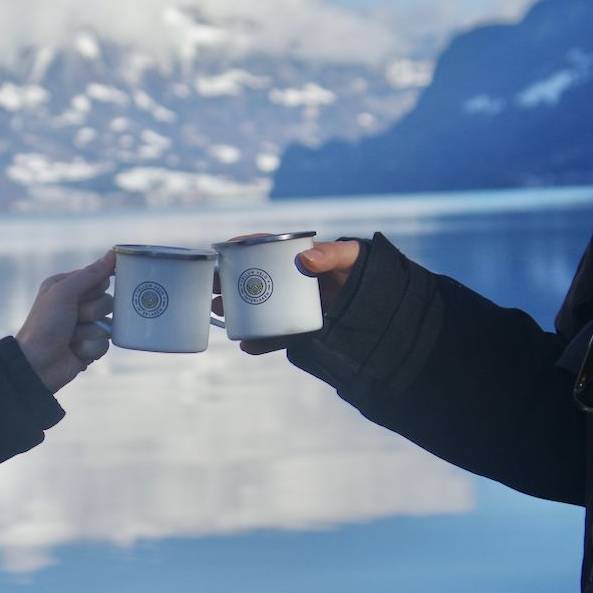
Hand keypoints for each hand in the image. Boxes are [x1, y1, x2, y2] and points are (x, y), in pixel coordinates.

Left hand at [15, 252, 115, 393]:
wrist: (35, 365)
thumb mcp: (63, 293)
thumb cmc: (44, 325)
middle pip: (108, 302)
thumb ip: (90, 275)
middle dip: (91, 313)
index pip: (100, 279)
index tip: (82, 297)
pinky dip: (90, 348)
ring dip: (89, 333)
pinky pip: (106, 344)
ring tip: (71, 338)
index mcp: (68, 287)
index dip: (96, 290)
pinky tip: (75, 351)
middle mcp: (77, 304)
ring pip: (109, 324)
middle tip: (73, 320)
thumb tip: (113, 254)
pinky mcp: (90, 346)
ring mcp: (85, 327)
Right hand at [214, 236, 360, 354]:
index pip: (265, 247)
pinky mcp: (298, 328)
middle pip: (252, 278)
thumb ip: (333, 254)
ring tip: (219, 314)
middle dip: (228, 282)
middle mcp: (289, 281)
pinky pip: (275, 336)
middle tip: (212, 287)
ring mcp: (291, 306)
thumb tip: (307, 260)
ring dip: (235, 311)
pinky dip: (260, 342)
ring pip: (257, 307)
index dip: (242, 247)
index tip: (223, 250)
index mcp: (297, 257)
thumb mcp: (351, 258)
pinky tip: (246, 346)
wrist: (380, 309)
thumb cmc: (362, 272)